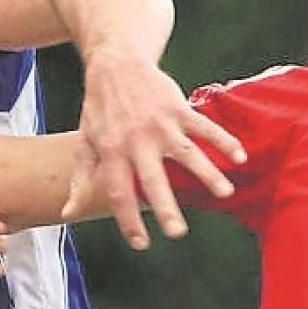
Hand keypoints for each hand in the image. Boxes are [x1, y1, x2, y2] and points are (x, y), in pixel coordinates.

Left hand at [62, 49, 246, 249]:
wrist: (115, 65)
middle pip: (152, 178)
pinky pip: (204, 127)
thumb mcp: (85, 142)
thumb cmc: (99, 109)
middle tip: (177, 232)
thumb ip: (81, 180)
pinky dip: (224, 141)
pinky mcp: (178, 108)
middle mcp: (136, 140)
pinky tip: (240, 158)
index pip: (118, 191)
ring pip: (187, 153)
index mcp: (111, 151)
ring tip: (224, 193)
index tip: (141, 243)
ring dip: (207, 173)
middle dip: (165, 206)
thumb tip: (68, 214)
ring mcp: (160, 124)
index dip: (127, 219)